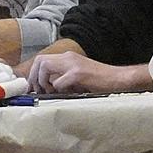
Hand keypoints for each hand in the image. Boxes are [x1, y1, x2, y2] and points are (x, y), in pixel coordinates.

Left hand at [26, 51, 151, 94]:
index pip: (41, 59)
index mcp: (68, 58)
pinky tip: (67, 94)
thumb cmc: (99, 82)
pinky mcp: (78, 74)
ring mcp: (73, 65)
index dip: (33, 73)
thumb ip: (62, 78)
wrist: (118, 79)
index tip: (34, 87)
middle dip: (34, 77)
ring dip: (44, 83)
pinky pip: (58, 82)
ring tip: (52, 92)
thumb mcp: (77, 76)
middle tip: (38, 91)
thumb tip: (43, 88)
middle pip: (40, 61)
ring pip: (45, 68)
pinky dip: (58, 90)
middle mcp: (68, 58)